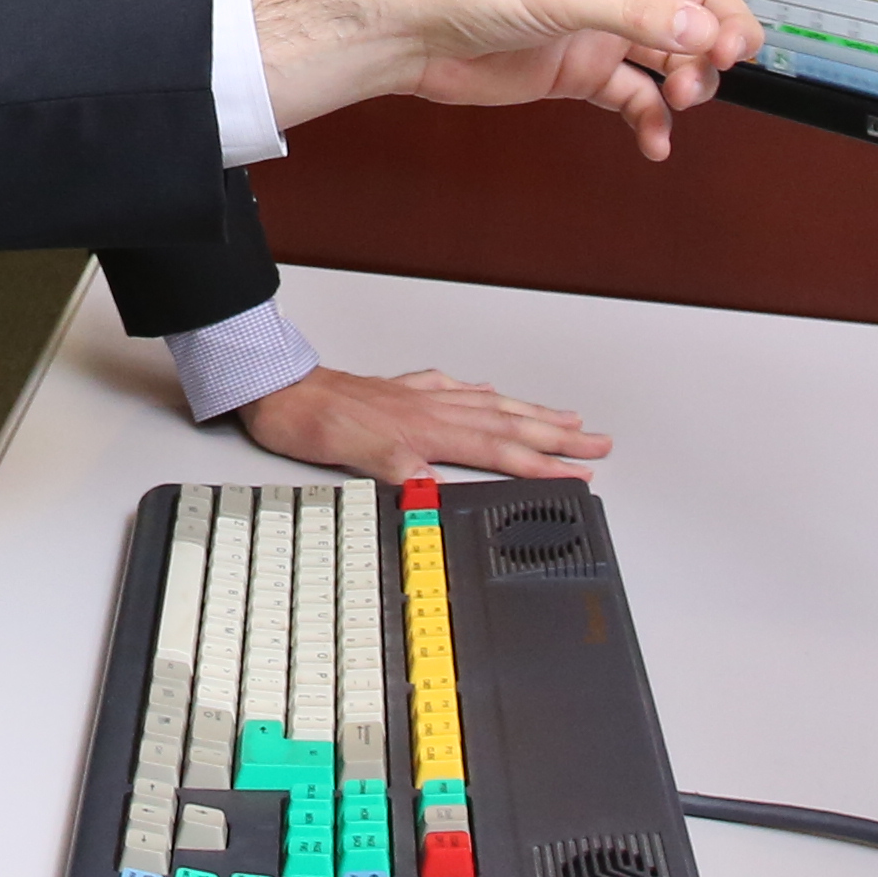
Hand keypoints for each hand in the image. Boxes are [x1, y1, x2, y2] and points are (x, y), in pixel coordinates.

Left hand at [240, 364, 607, 481]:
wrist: (277, 389)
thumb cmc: (311, 421)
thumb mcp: (352, 455)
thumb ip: (399, 469)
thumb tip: (437, 487)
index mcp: (426, 429)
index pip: (499, 452)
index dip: (543, 466)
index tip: (580, 475)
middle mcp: (431, 408)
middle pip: (509, 423)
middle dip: (559, 436)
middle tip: (600, 443)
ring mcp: (419, 397)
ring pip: (491, 404)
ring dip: (533, 412)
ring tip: (568, 417)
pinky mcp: (402, 391)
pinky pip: (455, 389)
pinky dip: (480, 393)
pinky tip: (488, 391)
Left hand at [246, 0, 795, 157]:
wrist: (416, 33)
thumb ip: (638, 15)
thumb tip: (702, 36)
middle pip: (700, 1)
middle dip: (724, 31)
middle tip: (724, 61)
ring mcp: (601, 28)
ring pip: (674, 53)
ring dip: (691, 79)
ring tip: (682, 100)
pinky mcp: (579, 72)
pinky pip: (635, 96)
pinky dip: (651, 120)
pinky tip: (655, 142)